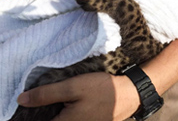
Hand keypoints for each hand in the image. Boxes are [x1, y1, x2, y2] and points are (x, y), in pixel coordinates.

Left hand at [17, 72, 139, 120]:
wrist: (129, 94)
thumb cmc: (102, 90)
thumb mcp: (73, 87)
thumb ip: (46, 94)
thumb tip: (21, 100)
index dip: (33, 111)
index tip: (39, 100)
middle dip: (47, 110)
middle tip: (54, 95)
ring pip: (62, 119)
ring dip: (58, 110)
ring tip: (66, 97)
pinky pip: (72, 119)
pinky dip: (68, 111)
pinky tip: (74, 101)